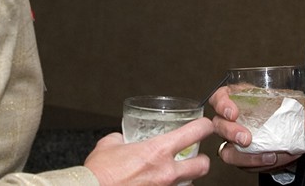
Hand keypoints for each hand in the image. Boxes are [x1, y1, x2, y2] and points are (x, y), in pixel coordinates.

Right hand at [84, 117, 213, 185]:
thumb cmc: (99, 173)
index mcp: (158, 151)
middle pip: (203, 165)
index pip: (195, 132)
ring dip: (184, 179)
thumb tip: (123, 139)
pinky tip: (157, 184)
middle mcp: (166, 172)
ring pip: (189, 184)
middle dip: (202, 160)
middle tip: (196, 155)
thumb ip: (122, 138)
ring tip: (172, 175)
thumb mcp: (110, 144)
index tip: (204, 125)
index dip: (204, 126)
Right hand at [209, 86, 304, 172]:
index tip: (233, 112)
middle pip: (219, 125)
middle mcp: (234, 120)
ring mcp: (235, 141)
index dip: (222, 104)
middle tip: (246, 138)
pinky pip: (243, 164)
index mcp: (241, 99)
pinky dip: (258, 164)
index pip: (220, 97)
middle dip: (230, 132)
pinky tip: (273, 160)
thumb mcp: (296, 105)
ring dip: (245, 156)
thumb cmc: (284, 111)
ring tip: (267, 155)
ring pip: (227, 150)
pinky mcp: (242, 158)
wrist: (289, 133)